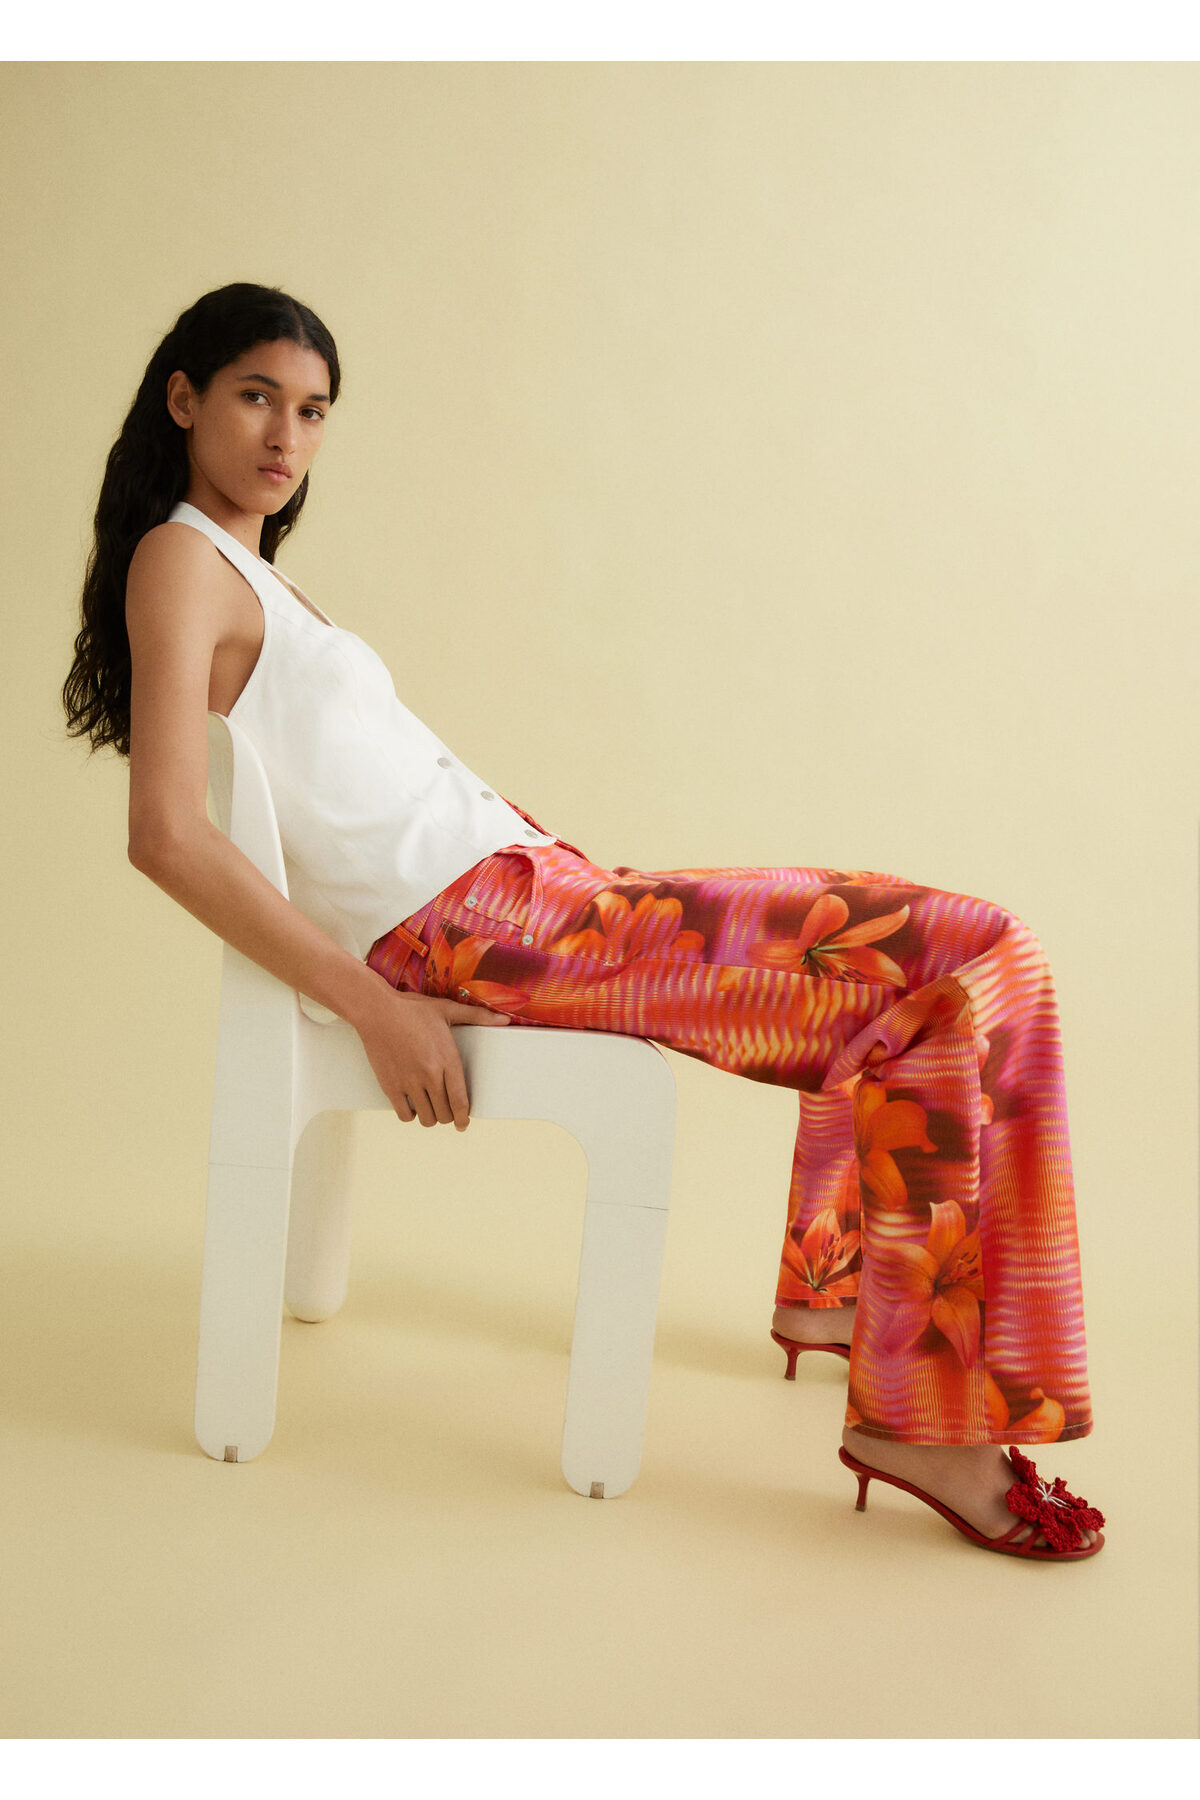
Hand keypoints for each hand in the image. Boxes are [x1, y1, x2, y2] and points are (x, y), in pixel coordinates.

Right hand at [353, 986, 510, 1129]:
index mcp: (447, 1059)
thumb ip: (478, 1016)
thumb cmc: (412, 1009)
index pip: (461, 1101)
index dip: (464, 1118)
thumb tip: (505, 1020)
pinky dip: (410, 1115)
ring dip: (431, 1117)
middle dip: (448, 1116)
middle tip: (446, 1109)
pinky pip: (405, 1115)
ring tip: (430, 1107)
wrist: (376, 1010)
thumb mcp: (447, 1009)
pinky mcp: (390, 1086)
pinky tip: (412, 1105)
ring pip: (427, 1118)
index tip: (463, 1124)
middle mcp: (430, 1075)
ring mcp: (409, 1082)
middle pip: (445, 1114)